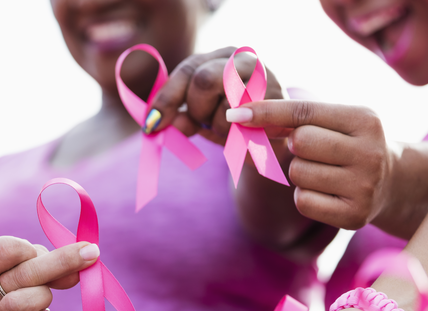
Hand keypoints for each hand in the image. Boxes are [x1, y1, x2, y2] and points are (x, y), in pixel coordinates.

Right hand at [0, 236, 99, 310]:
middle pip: (25, 273)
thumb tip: (86, 259)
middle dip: (63, 262)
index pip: (1, 250)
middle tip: (91, 253)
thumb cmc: (9, 287)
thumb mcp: (17, 265)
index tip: (34, 251)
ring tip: (37, 300)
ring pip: (29, 300)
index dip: (25, 249)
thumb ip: (46, 260)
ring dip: (43, 296)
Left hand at [144, 47, 283, 143]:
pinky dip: (236, 135)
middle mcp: (241, 59)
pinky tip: (241, 134)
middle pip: (203, 79)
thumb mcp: (200, 116)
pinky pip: (246, 124)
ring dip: (219, 127)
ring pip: (225, 104)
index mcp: (218, 57)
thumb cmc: (230, 123)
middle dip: (197, 109)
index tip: (151, 124)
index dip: (166, 98)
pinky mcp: (276, 100)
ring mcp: (262, 76)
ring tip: (228, 128)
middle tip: (203, 123)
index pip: (187, 70)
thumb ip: (179, 116)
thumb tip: (157, 123)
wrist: (271, 135)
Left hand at [227, 100, 393, 230]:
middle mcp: (370, 151)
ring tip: (325, 172)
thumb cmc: (348, 144)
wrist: (391, 182)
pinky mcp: (355, 216)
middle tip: (314, 150)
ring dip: (300, 173)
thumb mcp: (333, 122)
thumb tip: (240, 119)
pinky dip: (306, 196)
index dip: (266, 112)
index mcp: (364, 119)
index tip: (234, 114)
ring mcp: (365, 186)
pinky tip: (327, 193)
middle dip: (296, 146)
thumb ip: (292, 119)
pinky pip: (303, 201)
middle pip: (300, 142)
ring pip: (298, 173)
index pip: (304, 112)